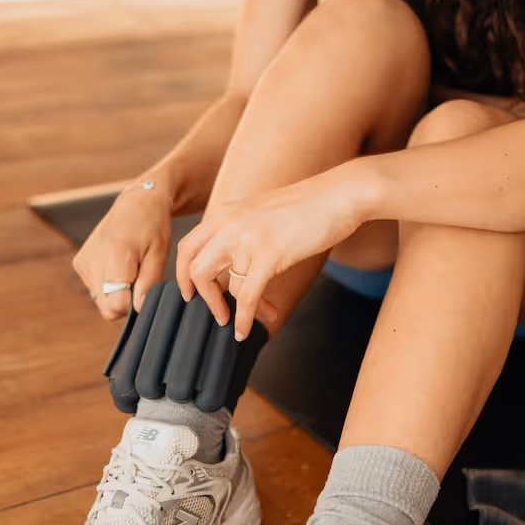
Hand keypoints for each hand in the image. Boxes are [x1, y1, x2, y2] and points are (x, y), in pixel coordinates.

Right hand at [72, 179, 173, 319]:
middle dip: (125, 300)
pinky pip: (95, 289)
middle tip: (139, 278)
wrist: (136, 204)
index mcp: (115, 254)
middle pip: (106, 306)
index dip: (134, 304)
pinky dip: (109, 284)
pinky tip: (119, 265)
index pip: (116, 304)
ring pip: (101, 299)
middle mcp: (93, 258)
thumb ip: (148, 284)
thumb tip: (138, 309)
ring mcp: (83, 260)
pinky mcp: (79, 262)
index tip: (144, 289)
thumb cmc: (152, 227)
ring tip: (130, 268)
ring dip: (117, 292)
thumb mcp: (159, 254)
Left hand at [176, 164, 370, 338]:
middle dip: (204, 297)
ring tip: (256, 318)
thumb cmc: (311, 206)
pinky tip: (247, 330)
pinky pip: (248, 297)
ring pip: (228, 288)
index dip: (183, 274)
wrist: (341, 194)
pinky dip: (245, 319)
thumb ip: (244, 232)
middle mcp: (230, 223)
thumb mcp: (264, 213)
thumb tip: (236, 265)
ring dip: (238, 311)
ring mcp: (248, 239)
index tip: (190, 293)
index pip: (188, 246)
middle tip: (217, 314)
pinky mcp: (270, 254)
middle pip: (196, 269)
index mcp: (227, 212)